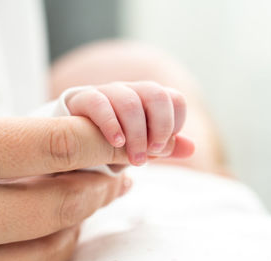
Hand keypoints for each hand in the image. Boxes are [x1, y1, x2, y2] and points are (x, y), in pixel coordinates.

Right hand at [0, 117, 131, 260]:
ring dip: (84, 221)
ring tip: (96, 199)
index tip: (125, 143)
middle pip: (63, 203)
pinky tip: (62, 230)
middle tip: (121, 174)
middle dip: (103, 187)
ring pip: (52, 247)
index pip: (56, 145)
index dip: (103, 143)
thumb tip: (67, 153)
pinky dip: (54, 249)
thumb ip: (7, 145)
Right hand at [66, 81, 194, 165]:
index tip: (162, 146)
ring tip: (136, 159)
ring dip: (137, 134)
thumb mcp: (143, 144)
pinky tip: (116, 143)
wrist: (79, 133)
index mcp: (149, 99)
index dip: (174, 124)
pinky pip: (100, 104)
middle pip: (156, 94)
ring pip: (129, 102)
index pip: (175, 99)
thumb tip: (191, 148)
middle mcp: (132, 91)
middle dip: (159, 127)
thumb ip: (165, 145)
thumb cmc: (117, 138)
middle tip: (153, 153)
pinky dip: (111, 125)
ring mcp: (108, 92)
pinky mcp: (85, 99)